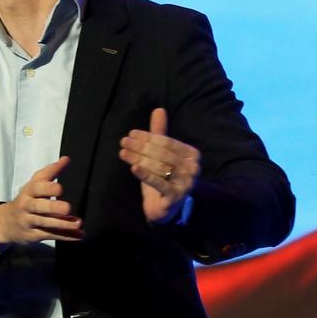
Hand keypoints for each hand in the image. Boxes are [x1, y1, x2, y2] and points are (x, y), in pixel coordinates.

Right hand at [0, 156, 81, 248]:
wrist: (5, 223)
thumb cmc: (26, 200)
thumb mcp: (34, 184)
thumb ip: (50, 172)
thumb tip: (66, 159)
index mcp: (28, 192)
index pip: (36, 188)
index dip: (47, 188)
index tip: (60, 188)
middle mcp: (27, 206)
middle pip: (38, 207)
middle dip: (52, 208)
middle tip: (67, 208)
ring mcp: (29, 222)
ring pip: (45, 223)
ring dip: (62, 224)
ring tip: (78, 222)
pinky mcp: (33, 235)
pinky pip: (50, 235)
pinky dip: (65, 236)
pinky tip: (79, 235)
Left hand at [120, 108, 199, 223]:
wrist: (167, 208)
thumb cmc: (164, 178)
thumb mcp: (161, 155)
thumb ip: (160, 133)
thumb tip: (158, 109)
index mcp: (192, 154)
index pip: (166, 142)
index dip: (148, 136)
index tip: (131, 134)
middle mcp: (193, 168)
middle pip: (162, 154)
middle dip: (140, 147)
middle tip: (123, 142)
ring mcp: (186, 183)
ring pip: (159, 167)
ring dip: (138, 158)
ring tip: (123, 152)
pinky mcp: (176, 197)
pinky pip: (159, 183)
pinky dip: (145, 175)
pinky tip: (133, 167)